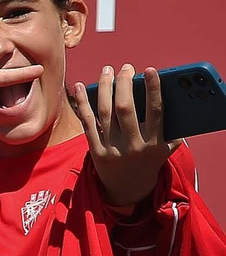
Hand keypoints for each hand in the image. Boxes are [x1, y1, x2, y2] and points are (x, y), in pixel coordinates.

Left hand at [70, 63, 177, 207]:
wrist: (128, 188)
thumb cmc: (150, 158)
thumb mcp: (166, 146)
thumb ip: (172, 125)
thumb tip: (175, 94)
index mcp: (154, 143)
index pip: (155, 111)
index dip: (152, 89)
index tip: (150, 70)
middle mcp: (132, 146)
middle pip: (125, 109)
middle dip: (125, 84)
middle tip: (126, 67)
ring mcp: (112, 149)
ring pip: (105, 113)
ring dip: (104, 88)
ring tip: (107, 70)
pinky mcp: (95, 151)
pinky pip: (87, 122)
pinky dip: (83, 103)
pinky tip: (80, 86)